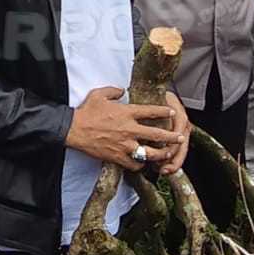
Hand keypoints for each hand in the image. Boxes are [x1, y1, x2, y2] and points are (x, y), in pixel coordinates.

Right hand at [66, 87, 186, 171]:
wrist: (73, 129)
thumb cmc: (86, 112)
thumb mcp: (99, 94)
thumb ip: (114, 91)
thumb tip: (122, 90)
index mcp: (127, 112)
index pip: (151, 111)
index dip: (164, 111)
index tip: (172, 112)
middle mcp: (129, 129)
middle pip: (157, 134)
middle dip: (171, 137)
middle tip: (180, 138)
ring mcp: (124, 144)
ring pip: (149, 152)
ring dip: (160, 154)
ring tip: (167, 154)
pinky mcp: (117, 156)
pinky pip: (134, 163)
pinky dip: (140, 164)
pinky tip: (143, 164)